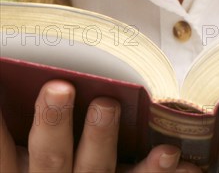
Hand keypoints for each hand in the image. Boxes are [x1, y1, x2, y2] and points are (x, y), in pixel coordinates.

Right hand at [0, 80, 200, 172]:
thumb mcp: (29, 165)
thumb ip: (22, 140)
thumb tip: (12, 87)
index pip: (4, 154)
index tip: (2, 88)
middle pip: (50, 158)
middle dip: (52, 124)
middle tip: (59, 89)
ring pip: (95, 170)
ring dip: (100, 139)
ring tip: (106, 107)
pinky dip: (156, 169)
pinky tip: (169, 152)